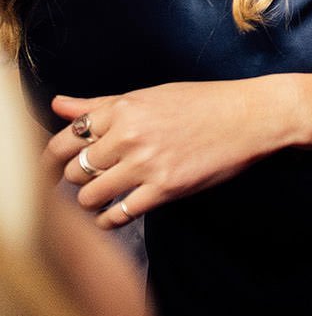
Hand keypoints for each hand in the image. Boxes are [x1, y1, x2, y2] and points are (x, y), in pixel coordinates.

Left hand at [47, 76, 311, 228]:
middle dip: (75, 180)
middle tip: (88, 181)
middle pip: (73, 171)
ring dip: (89, 202)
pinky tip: (114, 215)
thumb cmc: (205, 103)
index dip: (53, 159)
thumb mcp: (152, 95)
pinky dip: (108, 220)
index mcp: (124, 109)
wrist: (254, 116)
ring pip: (88, 196)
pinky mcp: (166, 188)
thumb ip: (102, 104)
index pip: (65, 140)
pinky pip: (118, 214)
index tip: (54, 169)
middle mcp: (130, 135)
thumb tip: (58, 105)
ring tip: (101, 199)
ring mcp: (147, 163)